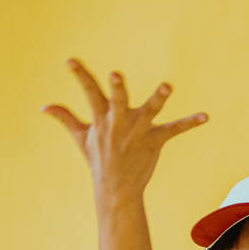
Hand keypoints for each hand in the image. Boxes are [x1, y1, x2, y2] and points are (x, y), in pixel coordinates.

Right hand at [43, 60, 206, 201]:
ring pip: (149, 111)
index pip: (88, 93)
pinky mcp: (155, 141)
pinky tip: (205, 116)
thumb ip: (65, 118)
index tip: (69, 60)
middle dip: (117, 88)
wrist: (116, 189)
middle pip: (118, 101)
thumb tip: (43, 107)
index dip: (79, 75)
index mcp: (101, 119)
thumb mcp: (80, 138)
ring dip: (157, 98)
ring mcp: (137, 132)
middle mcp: (119, 123)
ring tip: (166, 86)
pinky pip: (175, 129)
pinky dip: (190, 123)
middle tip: (115, 74)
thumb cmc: (99, 160)